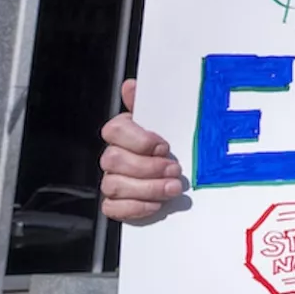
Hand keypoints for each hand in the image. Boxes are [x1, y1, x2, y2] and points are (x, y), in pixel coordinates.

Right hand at [98, 79, 184, 220]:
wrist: (182, 174)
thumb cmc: (172, 144)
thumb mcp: (167, 120)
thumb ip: (149, 103)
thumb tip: (131, 85)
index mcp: (123, 133)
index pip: (114, 130)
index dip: (139, 140)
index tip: (163, 146)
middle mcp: (113, 157)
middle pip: (112, 160)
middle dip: (147, 167)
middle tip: (174, 170)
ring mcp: (112, 180)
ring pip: (113, 185)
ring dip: (147, 189)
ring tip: (173, 188)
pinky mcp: (115, 203)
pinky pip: (112, 208)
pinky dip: (135, 208)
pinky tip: (156, 204)